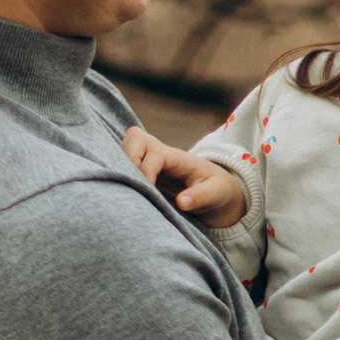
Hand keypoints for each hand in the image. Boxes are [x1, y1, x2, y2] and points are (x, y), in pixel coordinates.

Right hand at [125, 124, 247, 222]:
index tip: (149, 191)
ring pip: (124, 148)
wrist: (218, 194)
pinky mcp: (143, 172)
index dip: (147, 170)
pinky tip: (125, 192)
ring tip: (125, 189)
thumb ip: (201, 197)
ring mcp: (149, 161)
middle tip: (131, 185)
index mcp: (178, 158)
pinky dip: (120, 173)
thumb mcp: (217, 194)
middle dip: (126, 158)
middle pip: (134, 138)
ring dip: (120, 165)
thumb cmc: (219, 192)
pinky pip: (124, 164)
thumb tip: (181, 201)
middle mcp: (160, 154)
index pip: (154, 154)